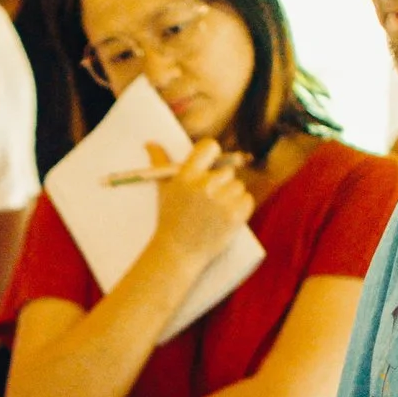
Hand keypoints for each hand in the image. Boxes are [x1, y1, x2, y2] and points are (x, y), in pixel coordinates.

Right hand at [143, 140, 256, 281]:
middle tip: (209, 199)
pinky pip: (247, 199)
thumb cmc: (170, 220)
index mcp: (186, 176)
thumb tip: (150, 142)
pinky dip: (240, 207)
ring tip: (214, 211)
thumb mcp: (163, 190)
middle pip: (226, 169)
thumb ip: (159, 162)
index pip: (209, 147)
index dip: (212, 154)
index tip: (211, 164)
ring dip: (230, 195)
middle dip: (220, 182)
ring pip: (237, 185)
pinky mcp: (235, 216)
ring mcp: (221, 201)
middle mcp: (204, 186)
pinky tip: (225, 216)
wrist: (178, 253)